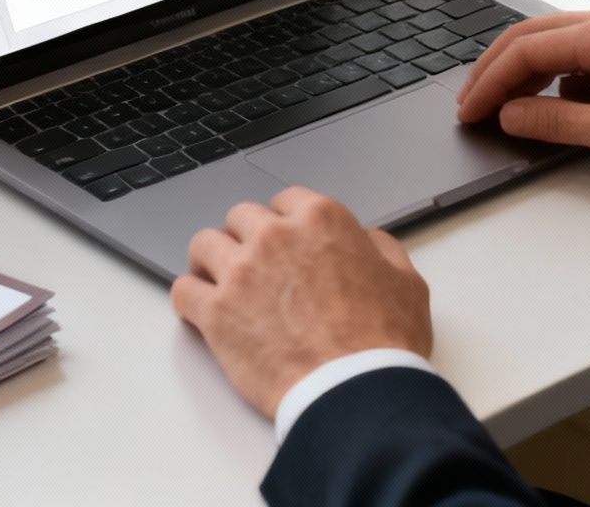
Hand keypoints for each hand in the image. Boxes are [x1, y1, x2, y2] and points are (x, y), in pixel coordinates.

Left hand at [171, 187, 432, 417]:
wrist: (356, 390)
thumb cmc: (384, 342)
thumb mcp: (406, 282)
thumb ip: (381, 249)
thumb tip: (366, 240)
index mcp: (320, 219)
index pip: (285, 200)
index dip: (284, 221)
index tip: (283, 240)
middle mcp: (275, 236)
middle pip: (240, 217)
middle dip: (246, 238)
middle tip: (254, 264)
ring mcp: (241, 272)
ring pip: (203, 246)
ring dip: (211, 262)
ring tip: (218, 282)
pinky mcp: (216, 312)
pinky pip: (183, 290)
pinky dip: (190, 299)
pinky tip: (201, 311)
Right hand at [455, 6, 589, 180]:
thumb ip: (556, 122)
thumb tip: (510, 115)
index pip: (526, 49)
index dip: (490, 82)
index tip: (469, 110)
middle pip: (534, 36)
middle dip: (497, 70)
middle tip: (472, 104)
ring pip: (556, 42)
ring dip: (526, 73)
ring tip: (505, 109)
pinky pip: (582, 53)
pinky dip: (557, 77)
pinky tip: (555, 108)